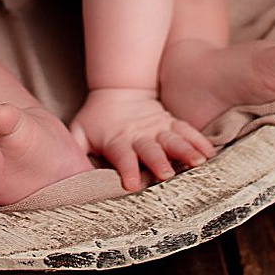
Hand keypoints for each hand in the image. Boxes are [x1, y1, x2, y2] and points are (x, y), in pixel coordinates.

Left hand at [69, 87, 212, 192]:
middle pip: (150, 149)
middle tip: (167, 174)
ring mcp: (157, 128)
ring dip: (185, 150)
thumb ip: (74, 148)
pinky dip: (198, 140)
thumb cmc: (97, 119)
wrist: (118, 90)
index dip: (126, 169)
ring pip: (173, 139)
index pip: (122, 156)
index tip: (130, 184)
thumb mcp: (80, 131)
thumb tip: (64, 170)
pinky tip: (210, 152)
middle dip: (159, 161)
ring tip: (199, 162)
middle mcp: (140, 135)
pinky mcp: (170, 123)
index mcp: (117, 140)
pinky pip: (186, 131)